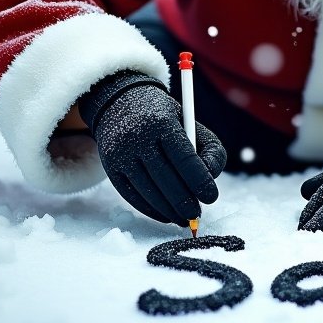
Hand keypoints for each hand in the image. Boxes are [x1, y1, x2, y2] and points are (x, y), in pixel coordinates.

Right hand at [78, 70, 225, 225]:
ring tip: (184, 218)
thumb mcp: (191, 123)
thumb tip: (211, 180)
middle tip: (197, 214)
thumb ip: (210, 150)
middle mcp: (137, 137)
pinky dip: (150, 210)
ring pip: (147, 190)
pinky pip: (131, 196)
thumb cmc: (164, 118)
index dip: (199, 180)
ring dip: (168, 210)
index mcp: (161, 122)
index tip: (212, 197)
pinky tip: (166, 215)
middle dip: (184, 201)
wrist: (120, 104)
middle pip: (164, 178)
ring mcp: (120, 154)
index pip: (184, 157)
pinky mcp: (111, 168)